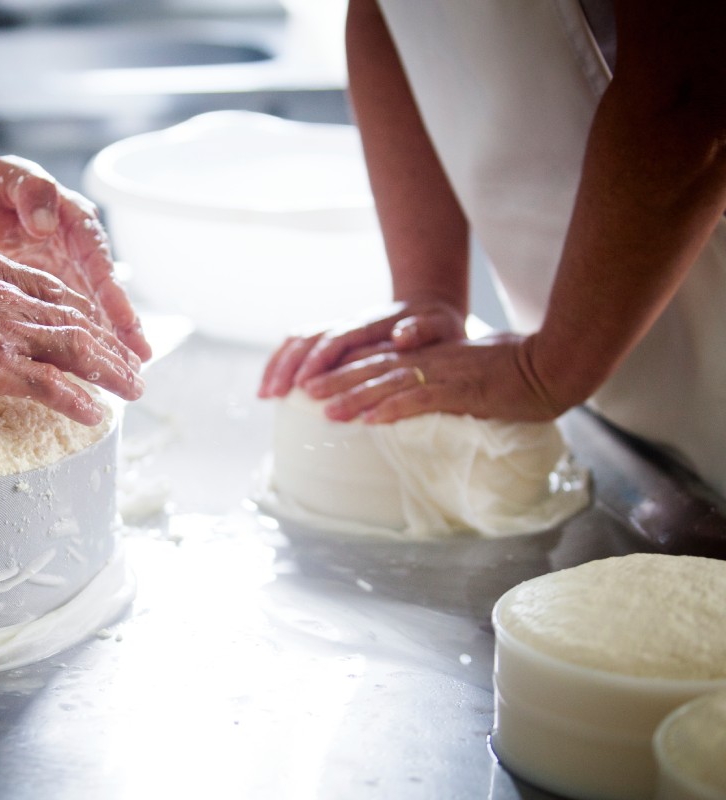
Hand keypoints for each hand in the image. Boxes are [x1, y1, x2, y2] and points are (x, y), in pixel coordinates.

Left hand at [0, 156, 150, 360]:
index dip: (113, 297)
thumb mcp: (11, 177)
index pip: (99, 265)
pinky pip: (68, 320)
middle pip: (105, 295)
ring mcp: (66, 274)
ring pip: (91, 313)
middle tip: (139, 360)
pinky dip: (80, 342)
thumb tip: (43, 223)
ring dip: (107, 342)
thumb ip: (31, 192)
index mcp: (76, 225)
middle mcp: (78, 253)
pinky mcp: (50, 292)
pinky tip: (87, 369)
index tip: (125, 323)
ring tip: (126, 373)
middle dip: (122, 328)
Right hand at [0, 237, 143, 424]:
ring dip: (111, 372)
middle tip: (131, 363)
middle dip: (110, 343)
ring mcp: (7, 333)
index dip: (82, 309)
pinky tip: (96, 413)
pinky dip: (77, 401)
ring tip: (132, 389)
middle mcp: (9, 297)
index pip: (51, 289)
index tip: (98, 322)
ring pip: (78, 351)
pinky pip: (51, 387)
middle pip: (77, 320)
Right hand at [258, 300, 463, 397]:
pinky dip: (280, 366)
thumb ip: (423, 329)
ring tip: (263, 395)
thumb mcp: (441, 325)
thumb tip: (401, 335)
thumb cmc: (437, 325)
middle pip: (308, 339)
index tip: (305, 384)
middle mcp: (347, 325)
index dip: (319, 360)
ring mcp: (336, 331)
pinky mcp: (330, 341)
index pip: (338, 338)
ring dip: (278, 366)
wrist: (428, 308)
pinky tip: (270, 390)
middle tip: (273, 394)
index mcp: (370, 323)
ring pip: (297, 342)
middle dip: (287, 366)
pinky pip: (297, 349)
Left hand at [298, 332, 567, 423]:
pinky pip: (419, 399)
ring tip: (325, 410)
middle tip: (304, 391)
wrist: (552, 365)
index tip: (318, 378)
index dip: (346, 368)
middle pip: (373, 368)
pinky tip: (369, 420)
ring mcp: (443, 373)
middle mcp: (430, 360)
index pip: (379, 359)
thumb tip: (425, 392)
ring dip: (354, 397)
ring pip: (388, 383)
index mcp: (429, 354)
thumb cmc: (515, 367)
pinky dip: (391, 409)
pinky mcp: (460, 390)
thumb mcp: (468, 368)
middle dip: (337, 380)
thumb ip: (441, 378)